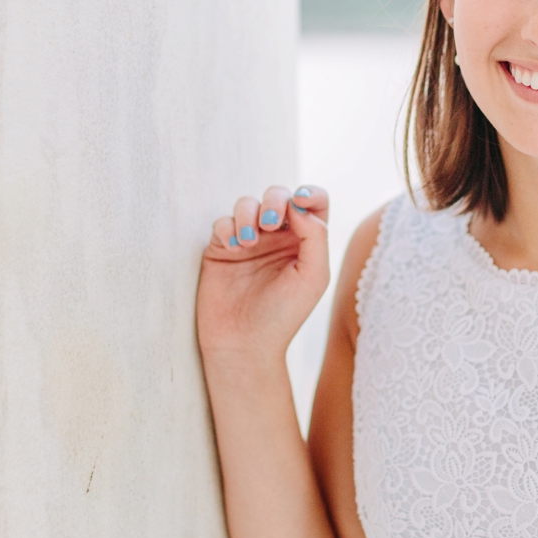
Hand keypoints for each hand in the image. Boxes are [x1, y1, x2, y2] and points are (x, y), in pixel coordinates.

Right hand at [197, 185, 330, 362]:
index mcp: (305, 242)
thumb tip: (297, 203)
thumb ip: (315, 236)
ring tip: (248, 242)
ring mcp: (248, 241)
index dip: (309, 193)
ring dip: (248, 214)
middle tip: (270, 224)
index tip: (301, 200)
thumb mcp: (314, 276)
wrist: (244, 343)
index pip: (312, 203)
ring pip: (247, 203)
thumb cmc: (284, 314)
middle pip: (278, 196)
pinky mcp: (221, 249)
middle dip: (274, 200)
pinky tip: (234, 248)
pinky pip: (222, 222)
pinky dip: (227, 228)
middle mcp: (277, 237)